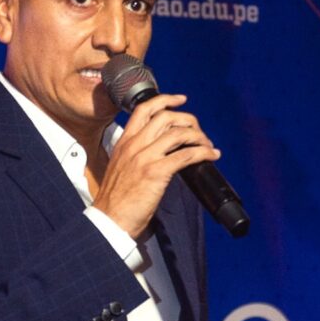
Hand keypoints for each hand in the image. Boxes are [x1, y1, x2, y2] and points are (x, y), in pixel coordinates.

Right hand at [92, 94, 221, 238]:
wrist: (109, 220)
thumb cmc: (115, 202)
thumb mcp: (120, 169)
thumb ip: (135, 156)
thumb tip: (159, 153)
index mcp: (124, 143)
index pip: (144, 110)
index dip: (165, 100)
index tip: (180, 100)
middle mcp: (134, 145)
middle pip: (166, 117)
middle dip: (188, 120)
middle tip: (198, 130)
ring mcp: (145, 157)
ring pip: (179, 133)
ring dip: (199, 136)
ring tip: (207, 145)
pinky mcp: (156, 172)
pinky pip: (186, 154)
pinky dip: (203, 152)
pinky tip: (210, 156)